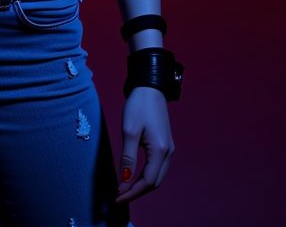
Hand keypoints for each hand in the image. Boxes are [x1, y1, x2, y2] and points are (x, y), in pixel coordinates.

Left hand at [116, 86, 173, 204]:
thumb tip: (124, 183)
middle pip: (155, 183)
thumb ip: (128, 158)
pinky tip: (134, 177)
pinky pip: (158, 168)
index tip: (116, 198)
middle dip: (137, 192)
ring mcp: (169, 149)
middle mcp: (168, 153)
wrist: (150, 87)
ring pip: (157, 177)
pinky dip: (146, 176)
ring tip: (125, 190)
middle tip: (119, 197)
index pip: (147, 182)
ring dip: (142, 186)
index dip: (132, 192)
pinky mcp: (165, 145)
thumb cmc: (138, 106)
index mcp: (160, 151)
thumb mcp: (129, 131)